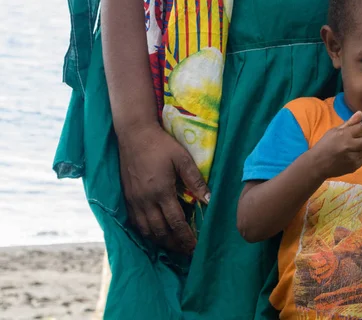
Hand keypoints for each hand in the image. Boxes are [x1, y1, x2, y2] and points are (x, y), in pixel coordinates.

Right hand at [117, 123, 209, 253]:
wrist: (134, 135)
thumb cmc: (161, 145)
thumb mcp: (182, 159)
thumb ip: (195, 180)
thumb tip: (209, 200)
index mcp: (161, 192)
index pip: (176, 222)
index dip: (186, 237)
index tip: (196, 247)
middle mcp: (146, 201)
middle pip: (161, 232)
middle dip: (175, 244)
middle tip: (187, 252)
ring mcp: (134, 201)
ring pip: (147, 230)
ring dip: (161, 242)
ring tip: (174, 246)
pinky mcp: (127, 198)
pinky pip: (136, 223)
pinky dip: (147, 233)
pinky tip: (156, 234)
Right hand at [311, 111, 361, 178]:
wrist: (317, 165)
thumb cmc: (325, 145)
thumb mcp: (334, 131)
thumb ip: (349, 123)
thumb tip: (361, 113)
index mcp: (345, 135)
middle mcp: (350, 146)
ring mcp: (352, 157)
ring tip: (350, 148)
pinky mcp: (354, 166)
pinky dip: (359, 155)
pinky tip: (349, 156)